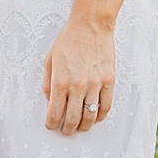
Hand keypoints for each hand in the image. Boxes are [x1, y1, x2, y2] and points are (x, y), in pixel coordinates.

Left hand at [42, 14, 113, 133]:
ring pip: (91, 115)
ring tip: (80, 127)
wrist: (90, 26)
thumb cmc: (67, 41)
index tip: (50, 126)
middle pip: (72, 118)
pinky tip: (95, 118)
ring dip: (84, 125)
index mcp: (60, 82)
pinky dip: (101, 116)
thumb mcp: (49, 61)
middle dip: (67, 129)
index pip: (54, 112)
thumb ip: (48, 83)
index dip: (51, 123)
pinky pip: (106, 106)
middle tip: (65, 131)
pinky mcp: (109, 81)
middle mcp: (78, 86)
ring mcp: (95, 85)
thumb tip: (50, 101)